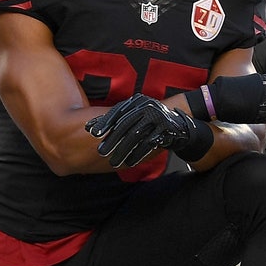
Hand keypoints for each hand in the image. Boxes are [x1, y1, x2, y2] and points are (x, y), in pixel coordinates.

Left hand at [85, 94, 204, 167]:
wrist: (179, 126)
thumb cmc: (148, 121)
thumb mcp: (132, 117)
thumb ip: (113, 121)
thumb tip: (87, 128)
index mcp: (137, 102)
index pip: (117, 112)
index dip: (104, 122)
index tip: (92, 133)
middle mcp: (147, 106)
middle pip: (125, 125)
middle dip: (112, 140)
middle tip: (101, 152)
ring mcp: (158, 117)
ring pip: (136, 136)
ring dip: (123, 150)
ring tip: (113, 162)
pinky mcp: (166, 129)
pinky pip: (149, 143)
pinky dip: (138, 154)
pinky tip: (129, 163)